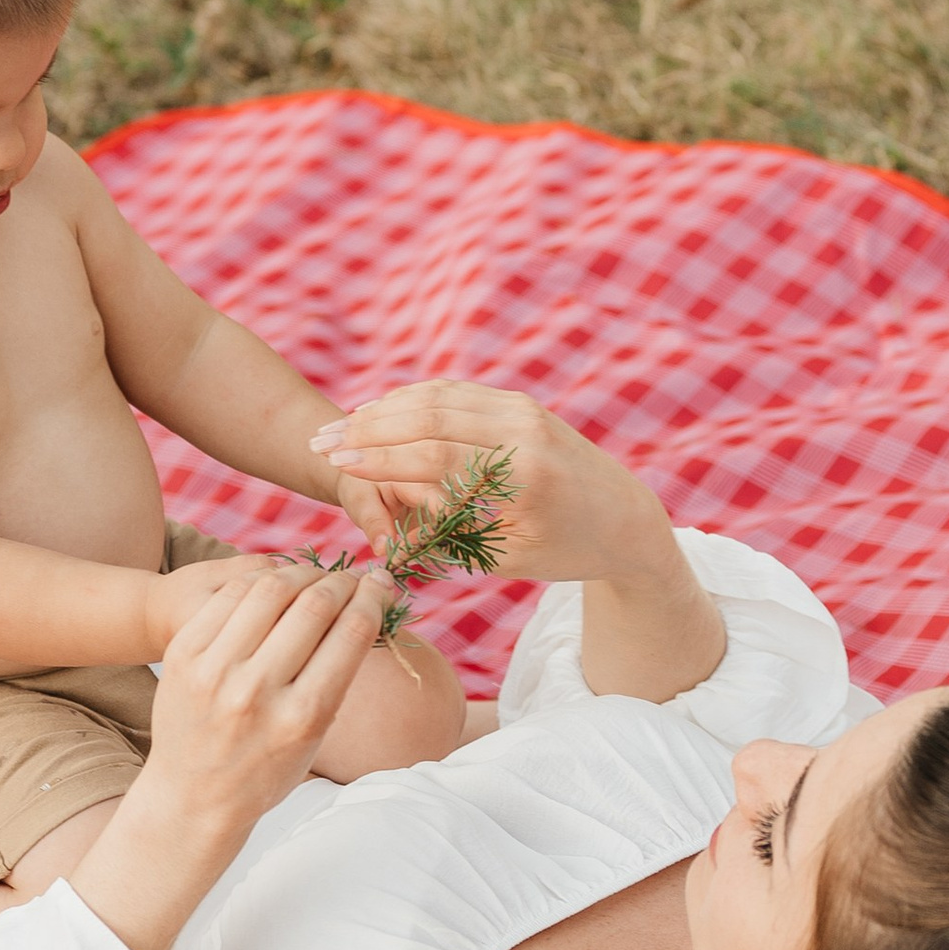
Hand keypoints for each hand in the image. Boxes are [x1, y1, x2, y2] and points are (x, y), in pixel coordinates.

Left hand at [143, 561, 385, 837]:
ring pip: (271, 589)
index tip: (382, 583)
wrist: (192, 796)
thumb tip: (364, 604)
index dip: (373, 597)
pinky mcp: (182, 654)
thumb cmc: (267, 769)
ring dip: (303, 572)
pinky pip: (230, 595)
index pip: (351, 633)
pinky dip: (261, 580)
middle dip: (343, 582)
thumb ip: (336, 676)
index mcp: (302, 717)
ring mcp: (214, 670)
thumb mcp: (315, 736)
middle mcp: (257, 691)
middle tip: (353, 577)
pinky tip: (276, 582)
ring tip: (316, 576)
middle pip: (314, 605)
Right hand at [310, 383, 674, 590]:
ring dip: (384, 409)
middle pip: (428, 416)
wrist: (627, 517)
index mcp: (522, 475)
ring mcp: (523, 409)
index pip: (434, 456)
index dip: (379, 457)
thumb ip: (455, 535)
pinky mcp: (521, 403)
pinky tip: (381, 413)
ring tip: (341, 427)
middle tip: (321, 440)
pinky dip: (414, 400)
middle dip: (368, 427)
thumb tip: (391, 525)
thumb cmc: (568, 550)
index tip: (336, 459)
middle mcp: (523, 430)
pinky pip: (457, 393)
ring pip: (438, 397)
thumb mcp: (511, 556)